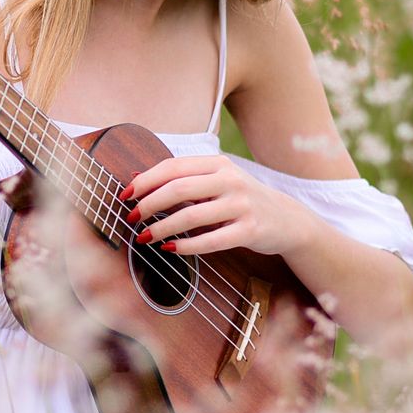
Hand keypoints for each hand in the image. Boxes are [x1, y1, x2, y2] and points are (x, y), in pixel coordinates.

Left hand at [119, 155, 315, 257]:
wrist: (287, 220)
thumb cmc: (240, 200)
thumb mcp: (215, 182)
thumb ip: (181, 179)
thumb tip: (135, 178)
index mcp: (217, 164)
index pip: (172, 167)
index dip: (145, 181)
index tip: (125, 196)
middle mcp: (231, 180)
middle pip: (178, 188)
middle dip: (149, 204)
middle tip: (131, 218)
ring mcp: (242, 204)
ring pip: (191, 215)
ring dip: (162, 228)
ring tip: (144, 237)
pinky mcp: (250, 230)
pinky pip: (210, 240)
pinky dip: (186, 246)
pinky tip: (169, 249)